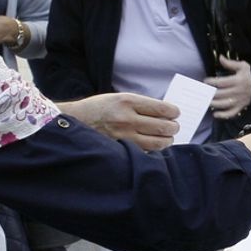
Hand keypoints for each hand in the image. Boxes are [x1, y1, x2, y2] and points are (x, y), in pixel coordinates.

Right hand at [57, 93, 179, 150]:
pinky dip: (153, 149)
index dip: (174, 112)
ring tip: (167, 137)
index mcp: (127, 101)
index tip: (176, 113)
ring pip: (157, 143)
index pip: (162, 109)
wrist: (74, 121)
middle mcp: (126, 118)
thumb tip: (166, 113)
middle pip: (163, 126)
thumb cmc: (99, 108)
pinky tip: (154, 145)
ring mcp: (123, 136)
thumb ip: (141, 105)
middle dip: (173, 127)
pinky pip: (145, 152)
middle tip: (174, 127)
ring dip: (167, 140)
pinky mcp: (120, 150)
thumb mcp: (118, 98)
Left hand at [206, 55, 250, 118]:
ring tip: (207, 101)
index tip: (205, 81)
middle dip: (211, 93)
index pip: (222, 82)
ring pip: (224, 104)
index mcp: (238, 81)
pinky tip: (215, 114)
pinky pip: (231, 113)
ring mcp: (239, 101)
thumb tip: (220, 57)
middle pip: (221, 94)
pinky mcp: (240, 107)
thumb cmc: (250, 75)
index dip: (212, 82)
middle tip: (203, 92)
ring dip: (214, 104)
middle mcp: (238, 92)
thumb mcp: (242, 66)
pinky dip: (223, 115)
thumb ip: (230, 63)